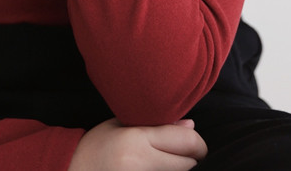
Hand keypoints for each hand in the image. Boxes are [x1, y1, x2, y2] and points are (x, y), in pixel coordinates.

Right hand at [67, 119, 206, 170]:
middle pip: (188, 162)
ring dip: (178, 168)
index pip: (186, 141)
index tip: (192, 141)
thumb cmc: (95, 148)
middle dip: (187, 156)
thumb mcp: (118, 126)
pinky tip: (152, 169)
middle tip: (172, 150)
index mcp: (136, 139)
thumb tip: (190, 125)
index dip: (196, 142)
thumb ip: (154, 124)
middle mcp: (141, 163)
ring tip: (158, 160)